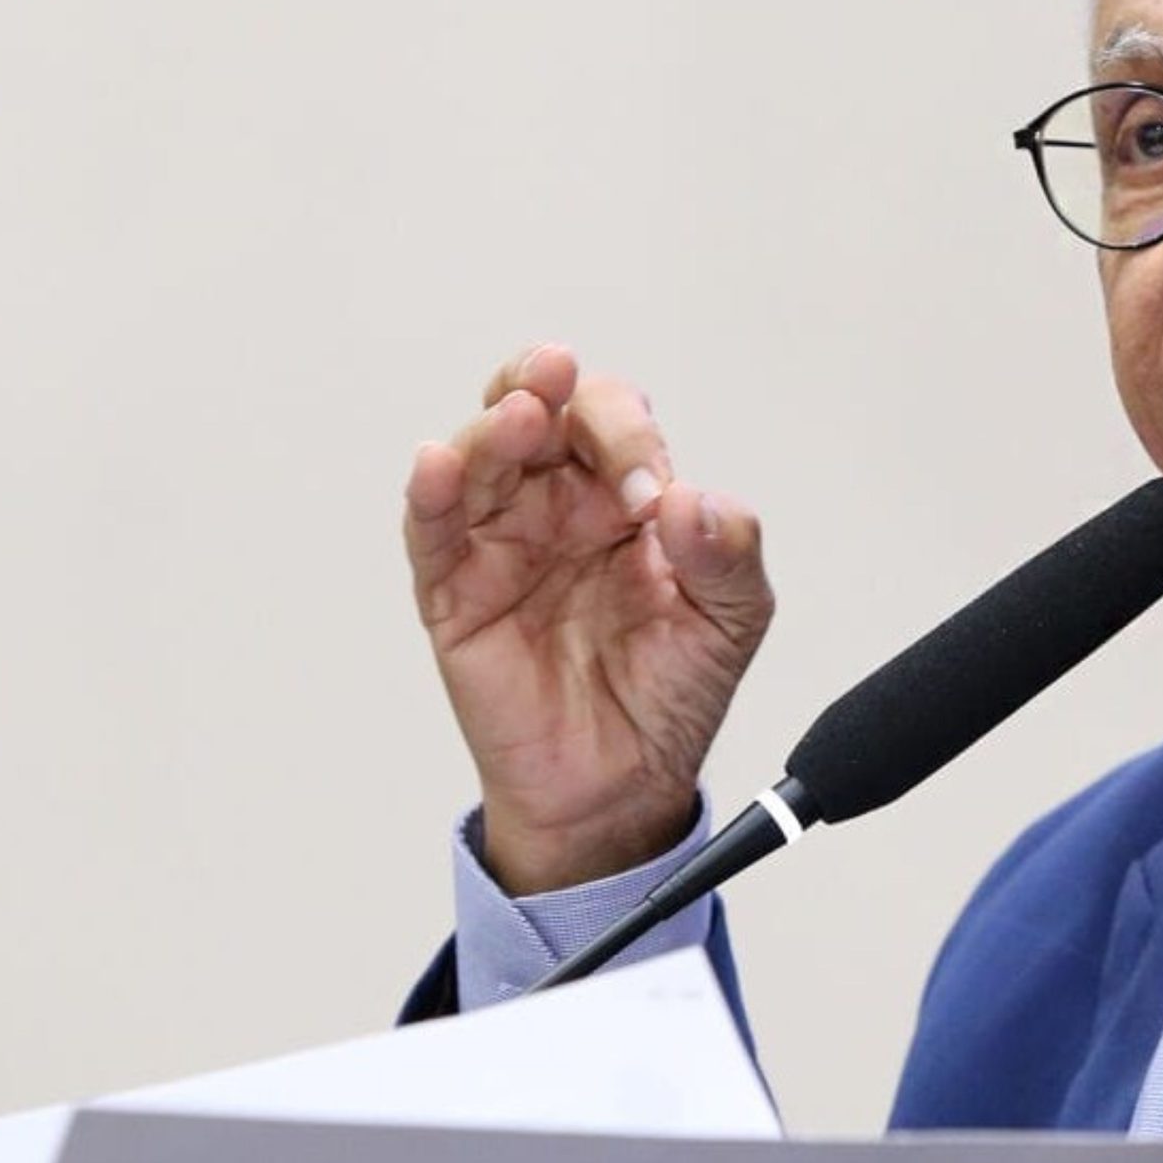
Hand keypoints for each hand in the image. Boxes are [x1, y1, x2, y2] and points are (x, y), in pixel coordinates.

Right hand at [404, 345, 774, 893]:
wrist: (624, 783)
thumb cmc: (673, 690)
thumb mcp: (732, 619)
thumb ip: (730, 555)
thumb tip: (692, 500)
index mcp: (627, 493)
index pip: (616, 423)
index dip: (630, 437)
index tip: (652, 499)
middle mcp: (559, 501)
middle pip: (539, 410)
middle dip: (545, 384)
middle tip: (556, 379)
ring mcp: (502, 540)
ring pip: (479, 456)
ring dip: (492, 427)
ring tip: (517, 417)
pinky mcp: (454, 591)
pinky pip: (432, 531)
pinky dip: (430, 492)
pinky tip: (438, 465)